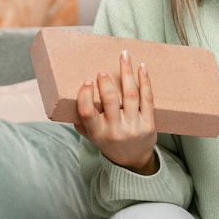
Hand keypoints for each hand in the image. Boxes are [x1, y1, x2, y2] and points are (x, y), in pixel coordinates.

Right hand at [75, 49, 157, 173]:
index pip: (87, 113)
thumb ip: (82, 120)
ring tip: (124, 56)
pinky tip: (141, 68)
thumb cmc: (109, 142)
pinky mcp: (150, 124)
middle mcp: (116, 130)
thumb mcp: (92, 136)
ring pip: (131, 95)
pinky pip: (147, 98)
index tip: (86, 81)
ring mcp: (134, 127)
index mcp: (98, 133)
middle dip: (106, 82)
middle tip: (103, 71)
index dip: (85, 95)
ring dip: (127, 72)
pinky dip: (144, 81)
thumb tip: (69, 94)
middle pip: (110, 100)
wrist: (133, 162)